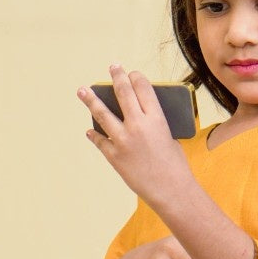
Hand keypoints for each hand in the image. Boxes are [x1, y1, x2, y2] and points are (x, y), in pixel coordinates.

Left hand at [78, 64, 188, 207]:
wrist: (171, 191)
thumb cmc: (175, 164)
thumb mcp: (169, 136)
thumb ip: (154, 123)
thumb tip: (137, 115)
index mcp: (156, 118)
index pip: (142, 87)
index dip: (135, 76)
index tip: (131, 73)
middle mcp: (137, 125)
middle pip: (123, 93)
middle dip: (116, 77)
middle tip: (112, 67)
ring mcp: (123, 140)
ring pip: (102, 114)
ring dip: (91, 100)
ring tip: (82, 90)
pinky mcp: (114, 157)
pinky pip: (100, 141)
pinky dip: (95, 135)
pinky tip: (90, 131)